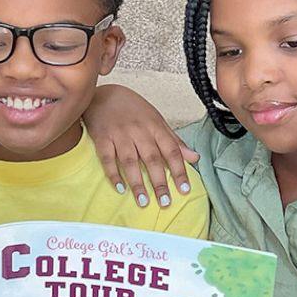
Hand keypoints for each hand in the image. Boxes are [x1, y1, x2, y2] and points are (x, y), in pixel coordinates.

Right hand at [84, 84, 198, 206]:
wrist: (103, 93)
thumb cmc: (132, 108)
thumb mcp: (156, 120)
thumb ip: (174, 141)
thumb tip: (194, 158)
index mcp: (155, 126)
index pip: (171, 151)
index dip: (179, 171)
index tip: (184, 189)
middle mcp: (139, 131)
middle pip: (152, 159)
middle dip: (159, 182)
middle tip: (165, 202)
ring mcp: (120, 134)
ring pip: (130, 161)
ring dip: (137, 182)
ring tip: (143, 201)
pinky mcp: (102, 137)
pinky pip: (107, 158)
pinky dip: (113, 173)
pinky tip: (120, 188)